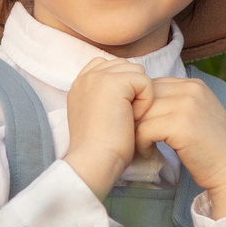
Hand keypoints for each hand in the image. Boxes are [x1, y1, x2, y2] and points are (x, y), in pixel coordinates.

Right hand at [62, 57, 151, 196]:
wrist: (94, 160)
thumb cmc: (99, 149)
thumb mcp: (97, 116)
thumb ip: (106, 98)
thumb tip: (129, 93)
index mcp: (80, 84)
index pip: (109, 66)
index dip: (123, 84)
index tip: (119, 111)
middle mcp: (87, 76)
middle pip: (126, 67)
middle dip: (133, 89)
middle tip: (123, 117)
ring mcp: (98, 76)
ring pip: (137, 72)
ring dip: (139, 95)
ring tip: (126, 118)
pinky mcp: (115, 82)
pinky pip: (145, 82)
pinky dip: (145, 101)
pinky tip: (132, 119)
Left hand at [135, 79, 225, 217]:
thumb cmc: (209, 149)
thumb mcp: (195, 115)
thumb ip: (173, 103)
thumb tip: (136, 103)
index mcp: (194, 84)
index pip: (151, 86)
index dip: (142, 107)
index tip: (144, 128)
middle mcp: (191, 89)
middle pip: (143, 97)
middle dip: (135, 118)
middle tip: (139, 139)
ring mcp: (187, 105)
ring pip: (140, 113)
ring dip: (137, 133)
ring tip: (145, 147)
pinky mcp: (181, 125)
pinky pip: (144, 129)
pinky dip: (141, 144)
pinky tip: (150, 153)